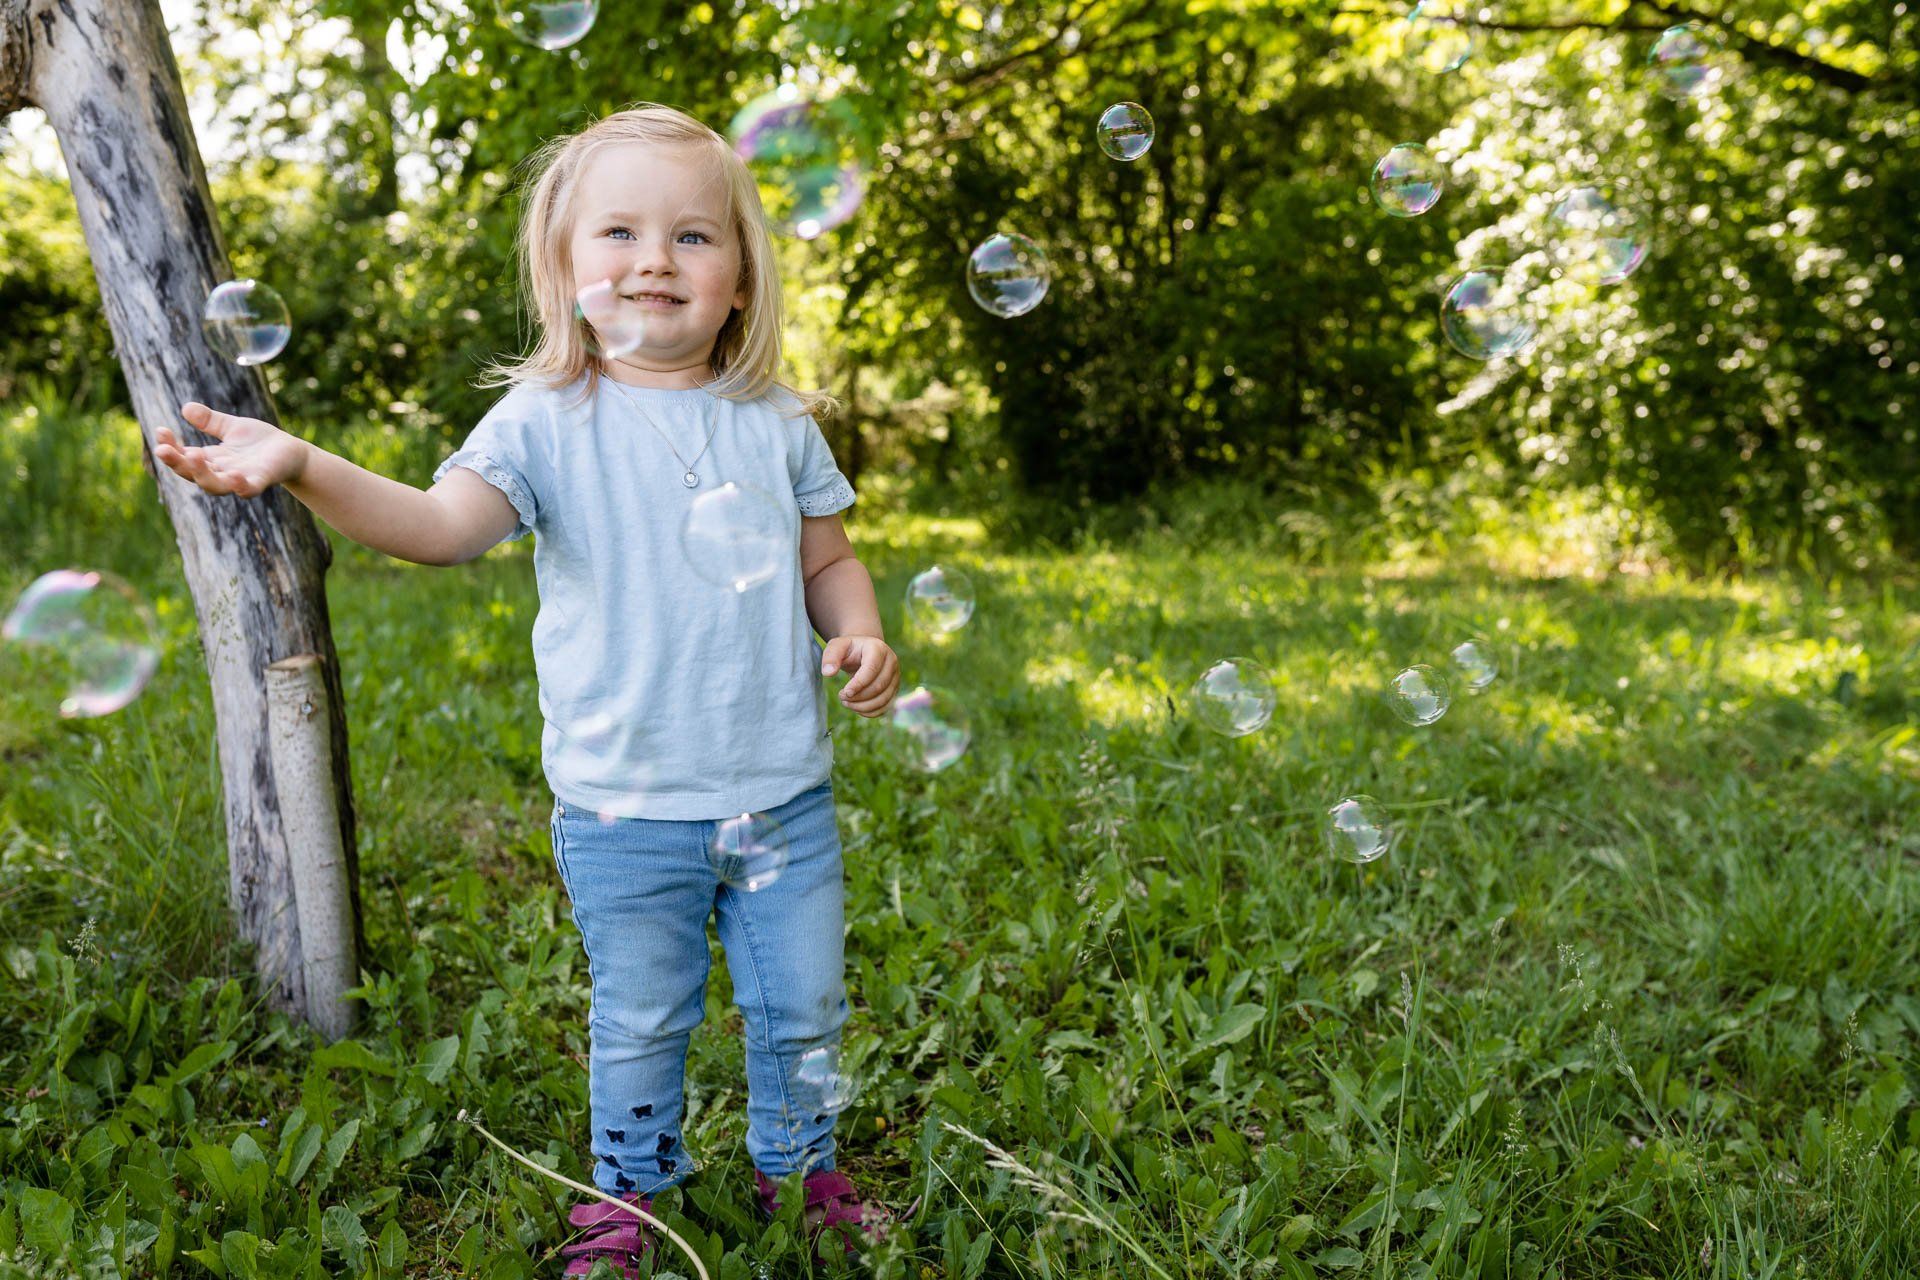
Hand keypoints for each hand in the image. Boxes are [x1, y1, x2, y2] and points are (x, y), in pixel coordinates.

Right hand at [153, 402, 307, 497]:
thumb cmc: (259, 442)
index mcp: (211, 460)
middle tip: (162, 450)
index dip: (170, 447)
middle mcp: (221, 472)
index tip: (160, 430)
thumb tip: (186, 407)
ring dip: (201, 473)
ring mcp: (240, 479)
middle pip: (192, 473)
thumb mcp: (231, 427)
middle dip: (176, 462)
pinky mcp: (260, 482)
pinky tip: (233, 475)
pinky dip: (239, 486)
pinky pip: (247, 489)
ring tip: (192, 455)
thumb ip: (210, 421)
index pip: (183, 457)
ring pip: (214, 485)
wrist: (291, 452)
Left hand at [820, 634, 899, 717]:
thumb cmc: (848, 650)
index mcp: (878, 649)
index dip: (858, 684)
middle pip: (878, 686)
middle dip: (858, 697)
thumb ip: (830, 657)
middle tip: (841, 697)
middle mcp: (891, 662)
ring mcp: (895, 676)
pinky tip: (856, 708)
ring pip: (883, 699)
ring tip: (846, 703)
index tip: (844, 692)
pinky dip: (870, 712)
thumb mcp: (837, 647)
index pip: (871, 670)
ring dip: (863, 706)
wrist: (862, 652)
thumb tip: (827, 673)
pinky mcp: (894, 689)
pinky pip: (885, 707)